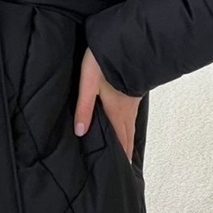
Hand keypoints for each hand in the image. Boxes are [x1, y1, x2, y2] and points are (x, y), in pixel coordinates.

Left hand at [75, 47, 142, 161]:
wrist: (125, 39)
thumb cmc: (103, 59)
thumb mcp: (88, 83)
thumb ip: (84, 107)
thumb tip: (80, 132)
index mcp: (117, 111)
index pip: (120, 140)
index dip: (121, 157)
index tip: (123, 173)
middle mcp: (127, 109)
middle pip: (127, 136)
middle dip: (125, 153)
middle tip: (125, 170)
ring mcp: (132, 100)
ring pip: (130, 125)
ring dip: (128, 140)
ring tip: (126, 153)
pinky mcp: (133, 90)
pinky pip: (131, 115)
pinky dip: (129, 126)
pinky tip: (125, 124)